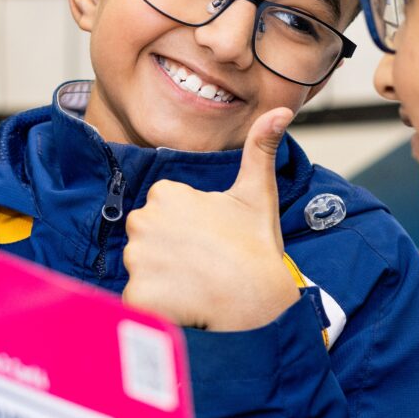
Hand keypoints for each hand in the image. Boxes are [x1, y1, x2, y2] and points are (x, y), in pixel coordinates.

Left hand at [122, 108, 301, 331]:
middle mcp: (143, 221)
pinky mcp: (137, 294)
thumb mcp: (258, 192)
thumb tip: (280, 111)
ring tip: (196, 285)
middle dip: (168, 254)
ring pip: (142, 271)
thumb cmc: (257, 247)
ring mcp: (137, 260)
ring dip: (162, 281)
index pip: (162, 214)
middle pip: (147, 241)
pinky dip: (158, 307)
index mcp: (165, 194)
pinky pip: (139, 301)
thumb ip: (260, 147)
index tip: (209, 241)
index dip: (186, 230)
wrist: (260, 300)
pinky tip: (186, 304)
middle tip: (203, 264)